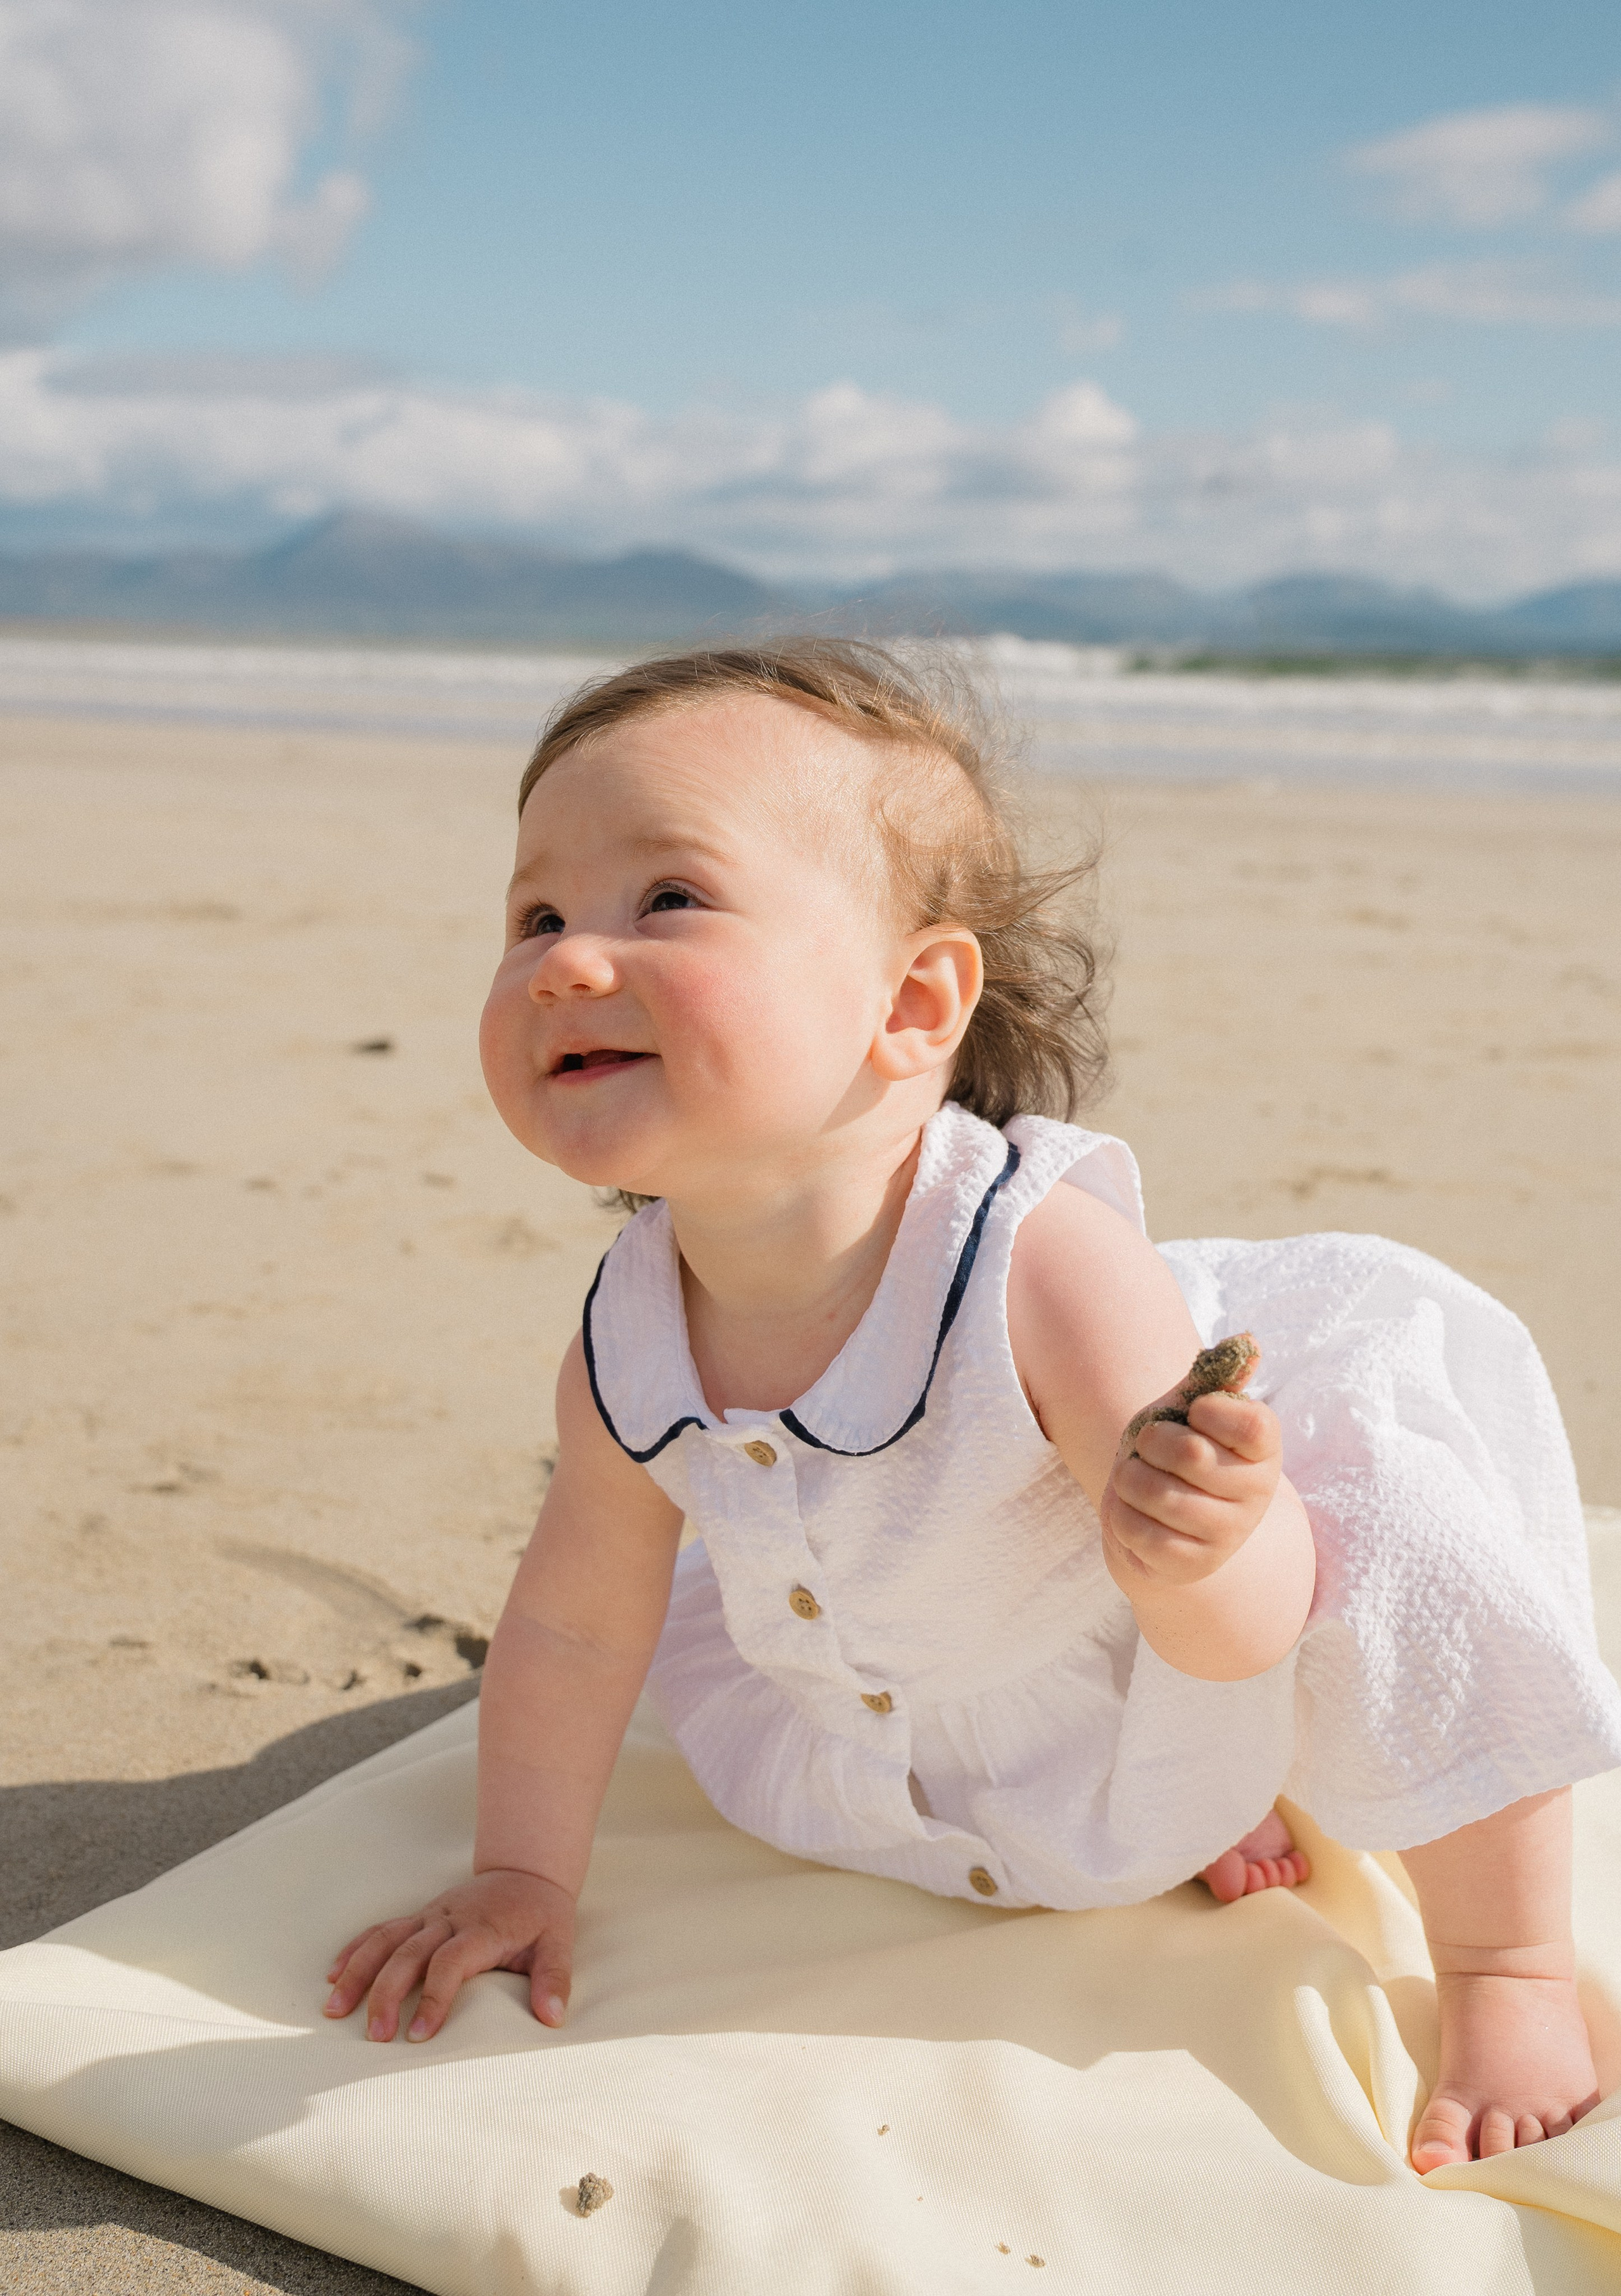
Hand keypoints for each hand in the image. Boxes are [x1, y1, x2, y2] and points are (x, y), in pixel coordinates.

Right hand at [322, 1867, 575, 2042]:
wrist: (527, 1870)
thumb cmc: (542, 1914)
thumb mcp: (559, 1943)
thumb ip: (554, 1979)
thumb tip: (552, 2019)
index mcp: (482, 1929)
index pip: (450, 1961)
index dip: (434, 1997)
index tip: (418, 2036)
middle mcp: (449, 1919)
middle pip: (409, 1953)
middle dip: (387, 1994)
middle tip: (375, 2036)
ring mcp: (431, 1915)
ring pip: (386, 1939)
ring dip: (358, 1972)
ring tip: (334, 2010)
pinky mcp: (420, 1916)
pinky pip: (382, 1929)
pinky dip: (356, 1949)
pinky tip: (333, 1974)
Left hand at [1101, 1385, 1281, 1587]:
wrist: (1154, 1512)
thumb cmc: (1174, 1448)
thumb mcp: (1189, 1408)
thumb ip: (1215, 1377)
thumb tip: (1248, 1342)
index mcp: (1264, 1451)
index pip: (1252, 1424)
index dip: (1209, 1411)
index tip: (1193, 1414)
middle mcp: (1256, 1496)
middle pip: (1191, 1454)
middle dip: (1150, 1442)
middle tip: (1147, 1446)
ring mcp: (1228, 1535)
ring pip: (1159, 1494)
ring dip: (1128, 1479)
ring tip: (1134, 1478)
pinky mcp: (1192, 1565)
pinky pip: (1140, 1532)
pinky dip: (1120, 1514)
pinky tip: (1131, 1510)